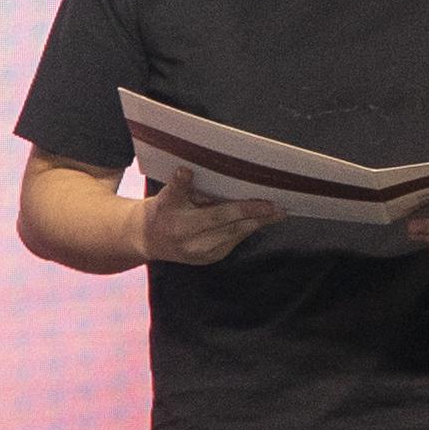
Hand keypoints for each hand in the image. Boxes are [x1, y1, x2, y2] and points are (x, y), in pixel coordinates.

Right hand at [137, 184, 276, 269]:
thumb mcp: (166, 196)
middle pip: (234, 229)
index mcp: (183, 226)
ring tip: (277, 213)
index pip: (219, 216)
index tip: (266, 203)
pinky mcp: (210, 259)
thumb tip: (186, 170)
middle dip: (259, 218)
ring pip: (237, 237)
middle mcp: (195, 244)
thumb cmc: (161, 212)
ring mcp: (204, 255)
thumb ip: (179, 185)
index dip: (244, 209)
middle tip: (280, 208)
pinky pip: (233, 242)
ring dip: (258, 224)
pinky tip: (260, 221)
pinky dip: (247, 230)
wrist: (148, 239)